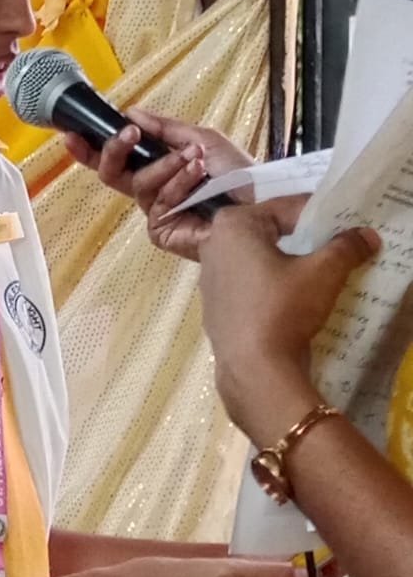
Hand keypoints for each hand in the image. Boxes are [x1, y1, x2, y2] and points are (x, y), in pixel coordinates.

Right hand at [64, 108, 252, 260]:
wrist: (262, 205)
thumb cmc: (239, 175)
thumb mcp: (201, 139)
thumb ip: (164, 128)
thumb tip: (130, 111)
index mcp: (157, 168)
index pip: (115, 160)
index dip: (90, 149)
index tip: (73, 133)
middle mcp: (152, 190)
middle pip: (110, 174)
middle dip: (115, 149)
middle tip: (130, 134)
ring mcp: (156, 212)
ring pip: (137, 184)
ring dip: (166, 166)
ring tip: (193, 159)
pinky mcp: (162, 231)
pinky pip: (156, 202)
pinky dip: (177, 184)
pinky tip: (197, 179)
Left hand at [198, 201, 379, 437]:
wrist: (254, 369)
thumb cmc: (283, 308)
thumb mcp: (322, 273)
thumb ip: (345, 248)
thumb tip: (367, 234)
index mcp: (234, 224)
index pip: (286, 208)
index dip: (319, 214)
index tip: (344, 222)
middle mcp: (214, 243)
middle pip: (268, 230)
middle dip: (301, 236)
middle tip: (333, 243)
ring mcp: (209, 275)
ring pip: (256, 257)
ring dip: (284, 260)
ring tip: (316, 269)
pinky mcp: (215, 303)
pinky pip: (248, 282)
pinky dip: (269, 283)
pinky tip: (290, 296)